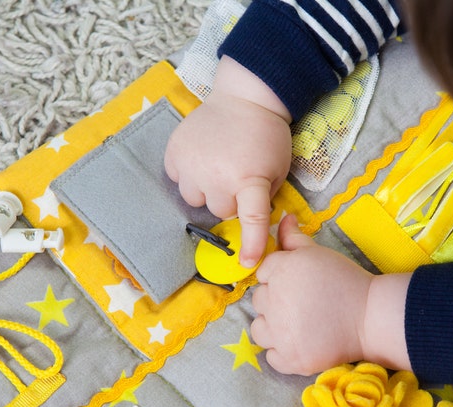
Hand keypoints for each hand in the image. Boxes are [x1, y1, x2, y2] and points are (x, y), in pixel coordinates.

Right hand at [164, 57, 292, 267]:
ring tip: (218, 166)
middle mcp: (218, 176)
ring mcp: (193, 164)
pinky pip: (177, 178)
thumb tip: (249, 222)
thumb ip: (264, 197)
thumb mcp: (278, 170)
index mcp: (250, 179)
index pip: (251, 219)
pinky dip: (188, 173)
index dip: (250, 244)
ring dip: (206, 189)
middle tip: (238, 178)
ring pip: (194, 199)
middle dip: (229, 201)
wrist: (246, 97)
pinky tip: (203, 156)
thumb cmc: (267, 136)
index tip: (247, 264)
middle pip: (219, 211)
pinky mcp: (174, 153)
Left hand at [251, 215, 412, 375]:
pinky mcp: (290, 359)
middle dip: (276, 301)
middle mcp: (275, 300)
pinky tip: (301, 342)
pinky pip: (272, 356)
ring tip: (297, 324)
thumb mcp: (319, 254)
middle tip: (302, 303)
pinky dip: (283, 352)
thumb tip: (284, 218)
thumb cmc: (346, 281)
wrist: (371, 316)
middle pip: (259, 300)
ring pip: (259, 329)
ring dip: (272, 327)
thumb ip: (294, 238)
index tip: (298, 284)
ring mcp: (281, 333)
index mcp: (281, 271)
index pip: (263, 272)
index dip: (280, 277)